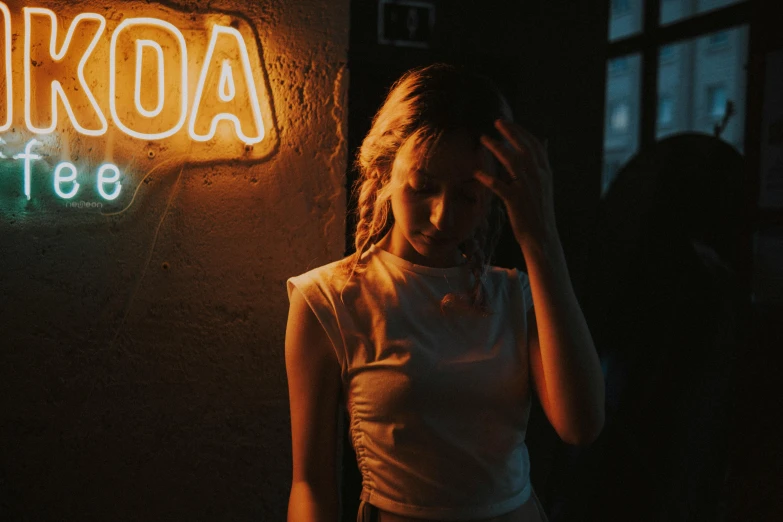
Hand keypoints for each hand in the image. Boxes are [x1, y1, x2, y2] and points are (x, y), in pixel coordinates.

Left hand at [474, 119, 557, 250]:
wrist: (543, 236)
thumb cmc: (540, 211)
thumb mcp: (545, 184)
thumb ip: (541, 164)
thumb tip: (544, 142)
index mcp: (545, 172)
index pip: (535, 145)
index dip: (522, 132)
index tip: (510, 123)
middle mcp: (538, 177)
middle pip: (523, 148)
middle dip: (510, 132)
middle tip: (497, 121)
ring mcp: (527, 188)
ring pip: (512, 162)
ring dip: (496, 148)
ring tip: (483, 139)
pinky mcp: (516, 201)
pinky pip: (498, 185)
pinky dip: (487, 178)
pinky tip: (476, 172)